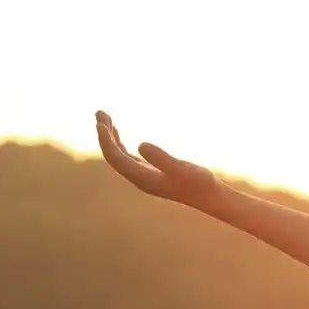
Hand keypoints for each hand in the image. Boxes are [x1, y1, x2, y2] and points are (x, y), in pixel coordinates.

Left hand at [95, 111, 217, 202]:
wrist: (208, 196)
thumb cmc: (198, 182)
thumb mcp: (181, 168)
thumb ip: (161, 158)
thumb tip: (140, 144)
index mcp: (142, 178)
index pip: (116, 158)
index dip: (106, 141)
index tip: (100, 123)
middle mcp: (138, 178)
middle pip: (113, 155)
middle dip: (105, 134)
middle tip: (99, 112)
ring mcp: (143, 175)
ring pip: (118, 154)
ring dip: (110, 136)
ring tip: (104, 117)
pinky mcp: (149, 172)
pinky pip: (126, 156)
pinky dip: (119, 142)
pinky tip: (116, 132)